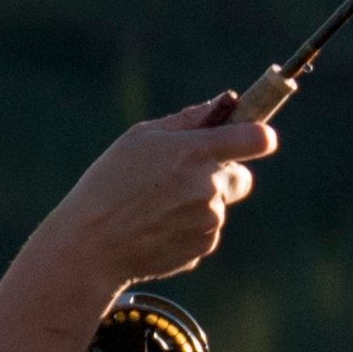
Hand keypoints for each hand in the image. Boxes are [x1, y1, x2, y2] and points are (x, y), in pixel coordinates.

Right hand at [27, 88, 277, 305]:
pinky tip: (156, 228)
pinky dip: (187, 229)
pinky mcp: (203, 247)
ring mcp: (209, 220)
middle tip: (184, 177)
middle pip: (242, 177)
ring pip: (218, 205)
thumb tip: (225, 104)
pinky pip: (205, 232)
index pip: (257, 139)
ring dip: (198, 204)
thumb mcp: (140, 138)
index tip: (255, 137)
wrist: (92, 246)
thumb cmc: (109, 184)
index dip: (260, 136)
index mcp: (197, 152)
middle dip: (222, 174)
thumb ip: (188, 120)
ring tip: (155, 208)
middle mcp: (210, 186)